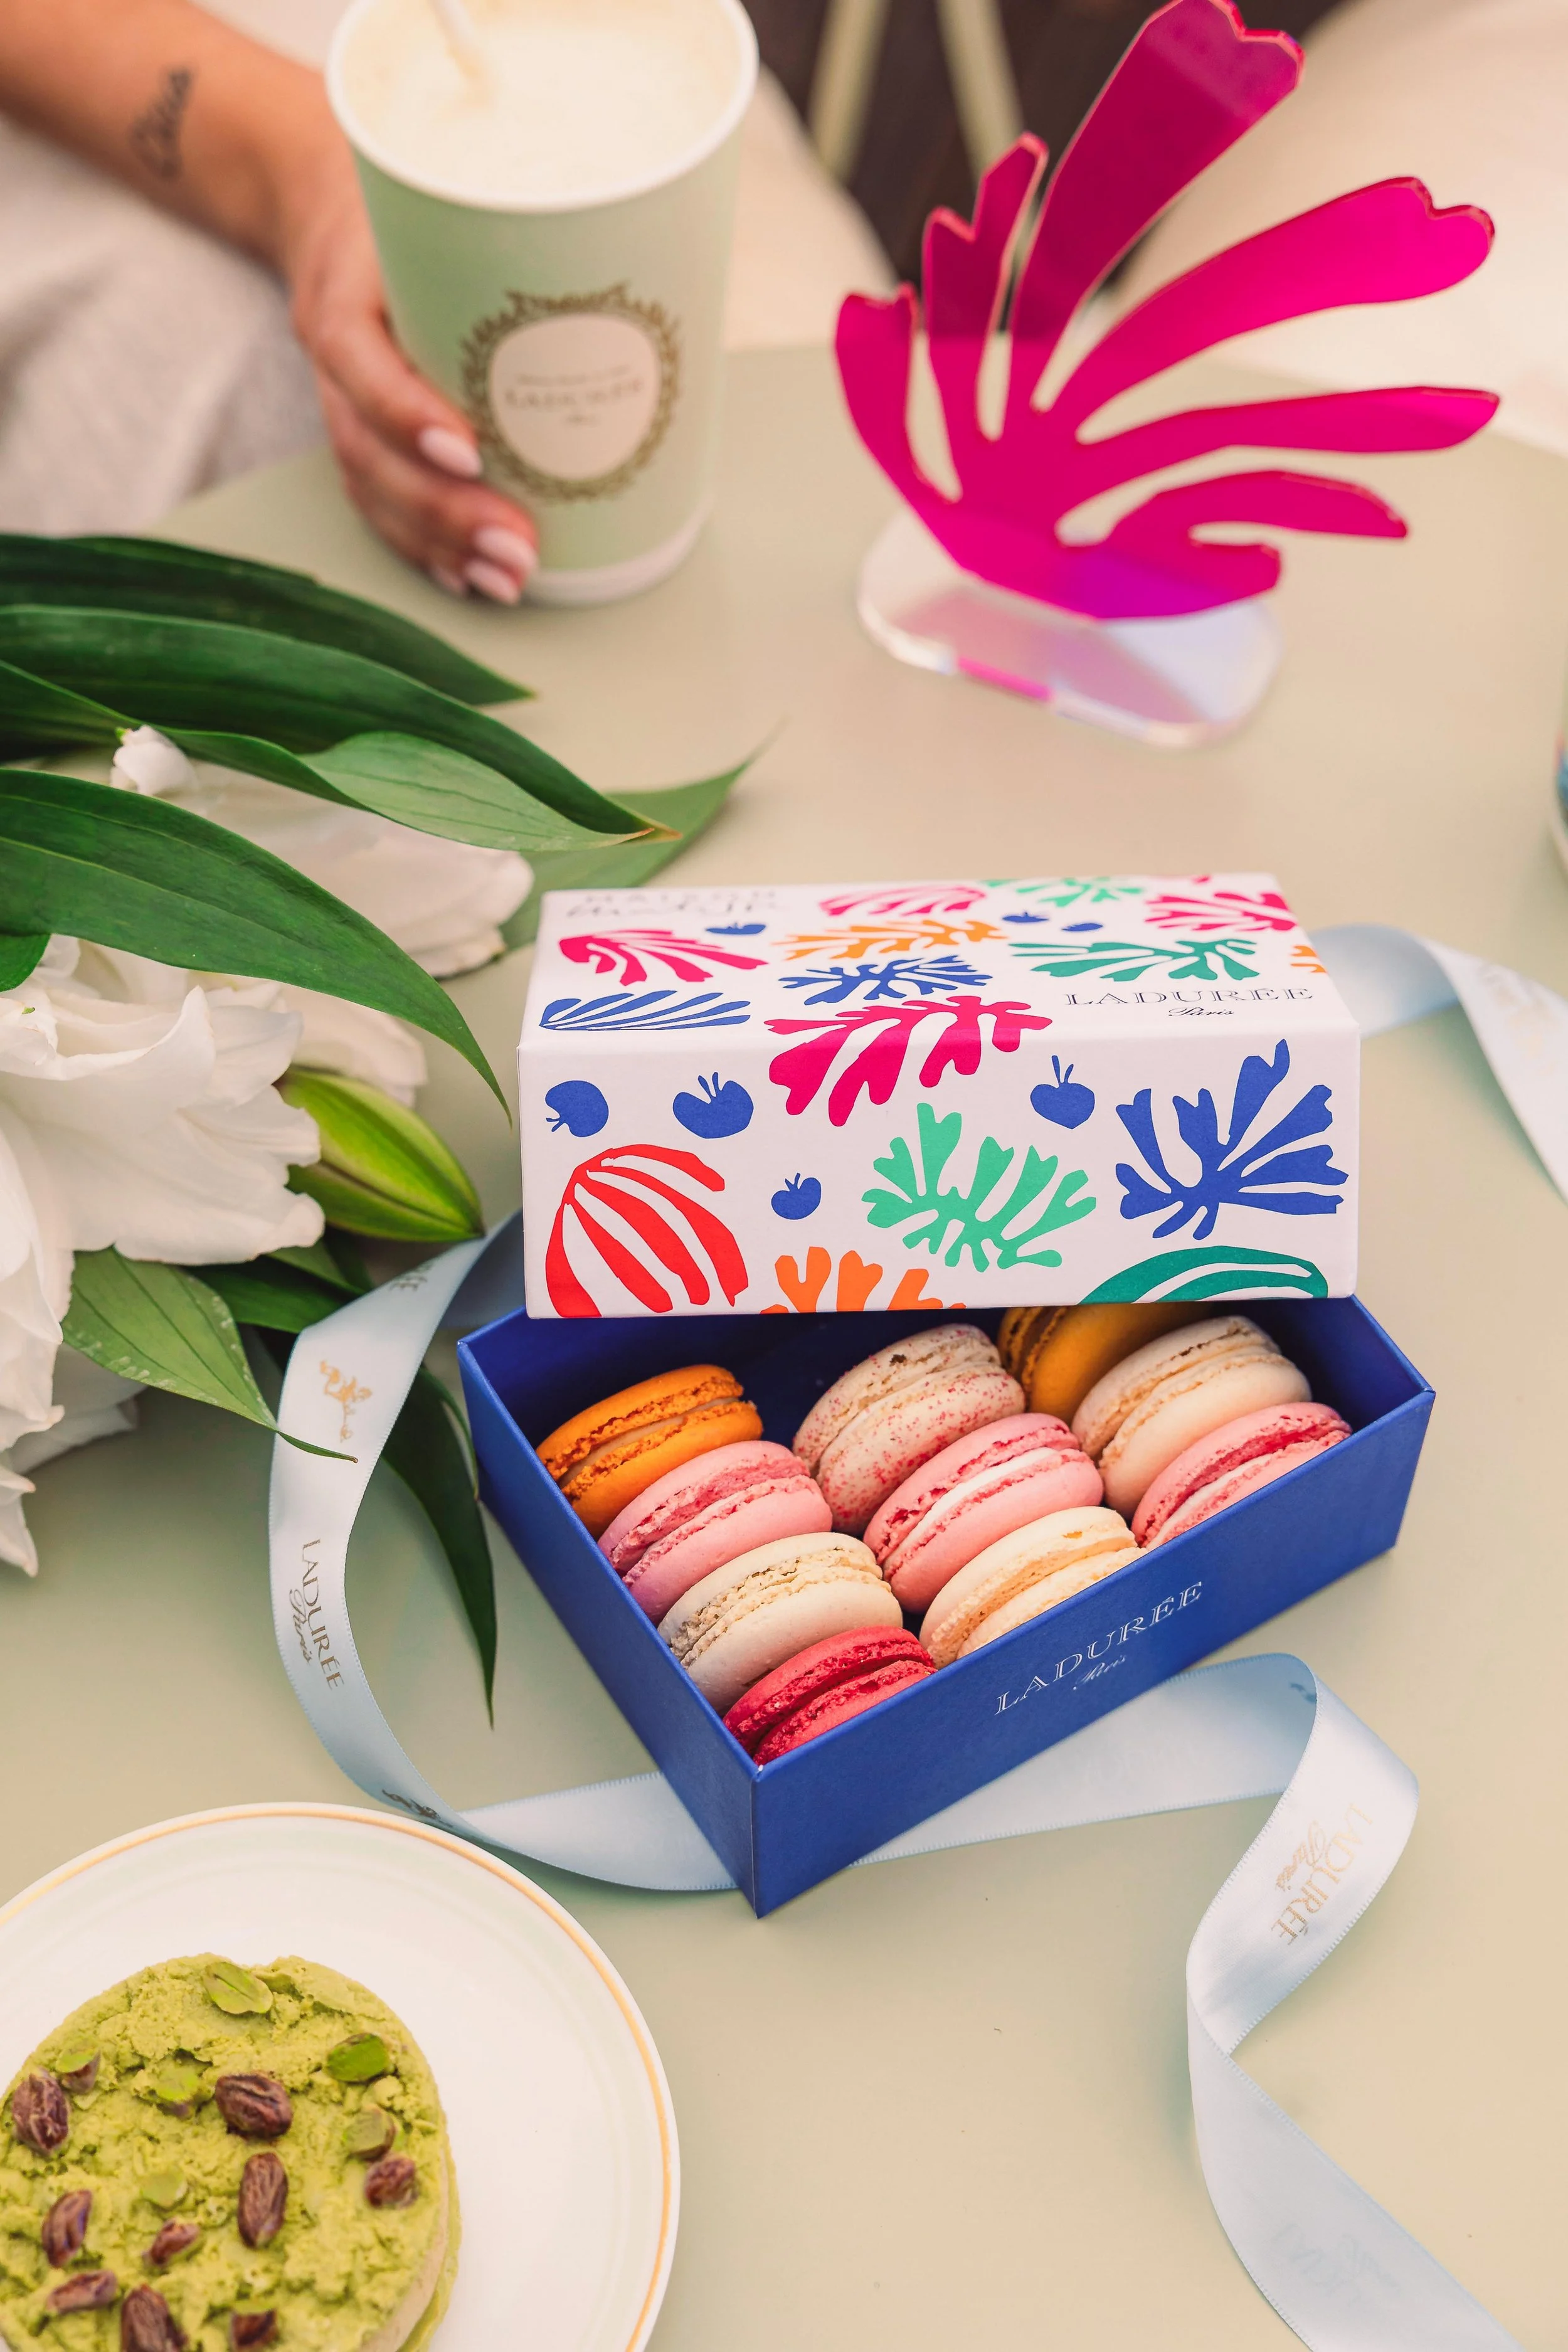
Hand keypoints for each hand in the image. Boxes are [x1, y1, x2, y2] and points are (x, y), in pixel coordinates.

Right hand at [280, 133, 537, 602]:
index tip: (470, 453)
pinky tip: (465, 577)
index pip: (358, 354)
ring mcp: (338, 398)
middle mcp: (336, 350)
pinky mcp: (356, 429)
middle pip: (368, 448)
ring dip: (440, 545)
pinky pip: (376, 500)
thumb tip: (656, 272)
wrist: (327, 199)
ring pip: (372, 487)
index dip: (406, 412)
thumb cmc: (417, 202)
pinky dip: (421, 546)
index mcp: (349, 284)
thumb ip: (523, 235)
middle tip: (519, 551)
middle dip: (445, 512)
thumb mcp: (454, 196)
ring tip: (507, 581)